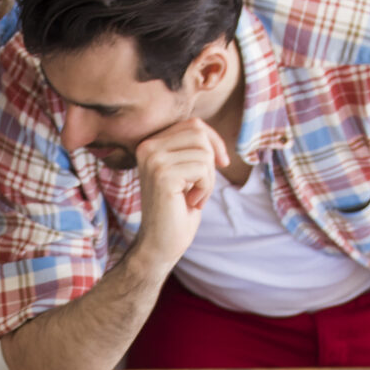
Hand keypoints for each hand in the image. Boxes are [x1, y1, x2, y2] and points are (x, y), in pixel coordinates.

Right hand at [130, 117, 230, 272]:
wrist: (160, 244)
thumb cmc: (176, 210)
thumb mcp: (184, 171)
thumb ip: (190, 148)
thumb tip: (209, 133)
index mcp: (149, 143)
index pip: (194, 124)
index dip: (214, 141)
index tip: (222, 163)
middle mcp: (147, 147)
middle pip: (200, 134)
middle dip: (211, 161)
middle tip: (202, 186)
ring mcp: (153, 160)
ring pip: (204, 153)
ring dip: (209, 179)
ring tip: (195, 197)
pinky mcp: (163, 175)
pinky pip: (203, 169)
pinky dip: (206, 188)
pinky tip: (192, 203)